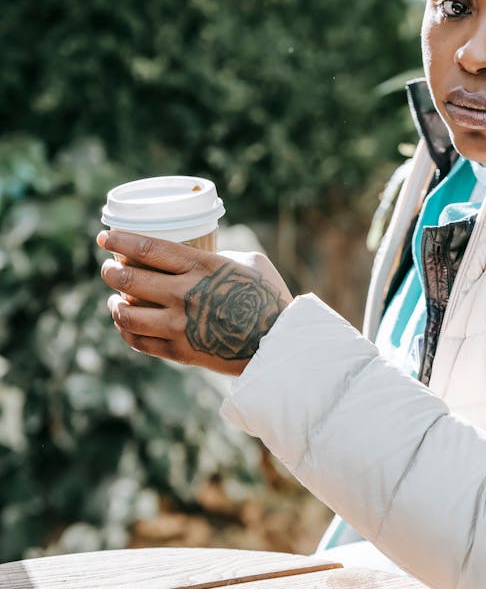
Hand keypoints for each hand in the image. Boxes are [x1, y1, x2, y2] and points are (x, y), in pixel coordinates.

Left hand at [98, 230, 291, 375]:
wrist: (278, 343)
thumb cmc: (269, 297)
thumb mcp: (249, 261)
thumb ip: (219, 256)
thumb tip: (200, 256)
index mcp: (201, 266)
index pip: (147, 249)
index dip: (120, 241)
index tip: (104, 236)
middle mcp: (184, 294)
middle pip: (129, 280)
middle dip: (110, 271)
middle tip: (108, 268)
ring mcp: (178, 326)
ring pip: (126, 314)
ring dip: (114, 304)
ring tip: (115, 299)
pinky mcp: (179, 352)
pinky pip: (138, 341)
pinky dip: (125, 330)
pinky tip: (127, 323)